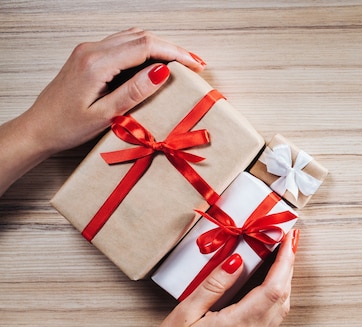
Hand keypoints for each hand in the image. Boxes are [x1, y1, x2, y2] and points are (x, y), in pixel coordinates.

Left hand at [24, 27, 205, 154]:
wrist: (39, 128)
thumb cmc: (68, 126)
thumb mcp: (105, 115)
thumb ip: (134, 91)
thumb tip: (161, 72)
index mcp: (97, 63)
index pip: (145, 46)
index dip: (175, 54)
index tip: (195, 66)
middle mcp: (92, 50)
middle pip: (142, 36)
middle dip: (172, 48)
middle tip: (195, 64)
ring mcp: (89, 50)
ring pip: (133, 37)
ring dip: (160, 46)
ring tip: (181, 63)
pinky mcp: (89, 55)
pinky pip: (122, 44)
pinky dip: (144, 49)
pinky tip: (156, 62)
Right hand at [115, 229, 299, 326]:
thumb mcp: (186, 312)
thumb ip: (214, 285)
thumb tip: (237, 261)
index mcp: (235, 326)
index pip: (272, 288)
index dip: (284, 261)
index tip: (288, 240)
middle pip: (283, 297)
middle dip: (289, 266)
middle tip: (289, 241)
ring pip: (281, 309)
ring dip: (285, 281)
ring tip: (283, 258)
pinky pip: (272, 319)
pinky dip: (277, 296)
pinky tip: (270, 284)